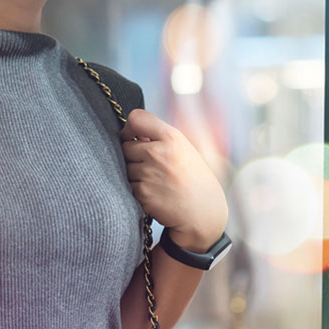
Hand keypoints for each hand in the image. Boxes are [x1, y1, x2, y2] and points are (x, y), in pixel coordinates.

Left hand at [119, 109, 228, 251]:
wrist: (203, 211)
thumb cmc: (193, 179)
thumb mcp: (184, 149)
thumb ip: (159, 138)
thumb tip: (129, 133)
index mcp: (172, 137)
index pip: (136, 118)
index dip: (130, 127)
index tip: (132, 137)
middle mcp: (159, 153)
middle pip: (125, 146)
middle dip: (134, 155)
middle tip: (153, 166)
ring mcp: (149, 174)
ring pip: (125, 167)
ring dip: (134, 174)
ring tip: (157, 181)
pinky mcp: (142, 193)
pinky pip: (128, 185)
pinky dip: (137, 189)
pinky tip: (155, 193)